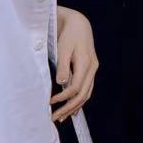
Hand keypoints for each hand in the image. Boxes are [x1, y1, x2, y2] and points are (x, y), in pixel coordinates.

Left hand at [51, 6, 97, 121]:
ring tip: (62, 117)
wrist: (78, 24)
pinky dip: (79, 100)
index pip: (75, 87)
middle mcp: (92, 68)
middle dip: (69, 108)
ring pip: (86, 94)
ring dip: (75, 107)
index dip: (63, 98)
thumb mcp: (63, 48)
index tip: (50, 103)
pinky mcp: (90, 70)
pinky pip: (86, 89)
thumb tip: (62, 83)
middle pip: (83, 95)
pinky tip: (72, 107)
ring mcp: (93, 70)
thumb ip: (63, 66)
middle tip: (55, 118)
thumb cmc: (69, 35)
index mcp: (86, 63)